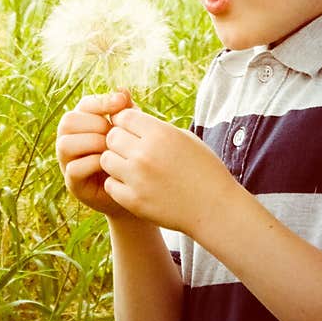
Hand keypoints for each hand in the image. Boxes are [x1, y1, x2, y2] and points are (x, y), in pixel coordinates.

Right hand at [55, 90, 135, 218]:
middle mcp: (70, 139)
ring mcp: (68, 162)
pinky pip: (74, 168)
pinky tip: (110, 164)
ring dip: (91, 142)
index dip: (100, 102)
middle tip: (114, 132)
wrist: (137, 190)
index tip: (121, 103)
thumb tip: (122, 90)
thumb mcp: (132, 131)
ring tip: (111, 148)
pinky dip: (93, 163)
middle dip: (94, 124)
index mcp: (84, 123)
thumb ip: (127, 111)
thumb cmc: (132, 155)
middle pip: (68, 121)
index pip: (83, 105)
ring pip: (66, 144)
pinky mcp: (73, 183)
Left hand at [101, 104, 237, 236]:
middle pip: (111, 136)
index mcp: (160, 133)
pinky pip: (110, 184)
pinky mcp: (133, 201)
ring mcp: (137, 178)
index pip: (123, 116)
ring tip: (132, 166)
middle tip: (132, 149)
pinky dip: (118, 183)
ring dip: (116, 161)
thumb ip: (154, 126)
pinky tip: (133, 184)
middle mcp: (145, 154)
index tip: (134, 131)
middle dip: (119, 140)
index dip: (126, 122)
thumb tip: (127, 112)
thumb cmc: (203, 169)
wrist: (215, 208)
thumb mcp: (184, 138)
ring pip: (106, 159)